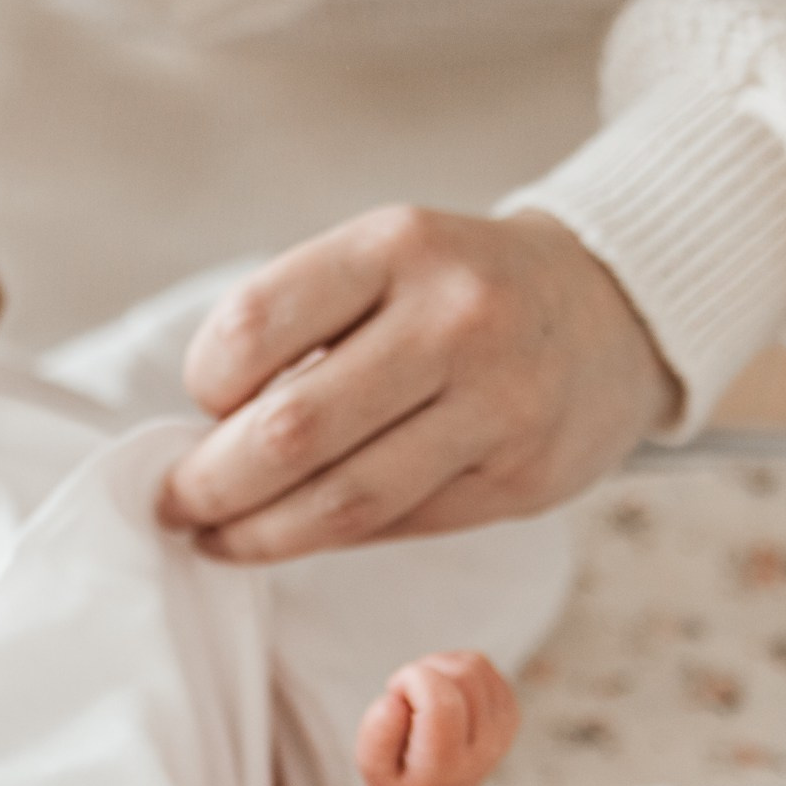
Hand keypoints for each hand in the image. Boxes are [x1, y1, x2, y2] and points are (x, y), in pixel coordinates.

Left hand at [159, 207, 677, 560]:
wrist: (612, 312)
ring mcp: (497, 405)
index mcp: (398, 246)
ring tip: (214, 537)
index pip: (255, 326)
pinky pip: (397, 526)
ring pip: (343, 500)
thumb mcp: (386, 259)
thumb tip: (202, 435)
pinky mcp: (520, 479)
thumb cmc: (460, 292)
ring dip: (257, 533)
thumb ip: (301, 326)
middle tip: (174, 503)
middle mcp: (454, 320)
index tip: (199, 407)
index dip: (205, 383)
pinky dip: (328, 539)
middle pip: (291, 431)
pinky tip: (292, 535)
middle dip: (211, 483)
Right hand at [355, 650, 520, 785]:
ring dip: (440, 665)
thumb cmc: (400, 778)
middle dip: (425, 670)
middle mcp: (484, 748)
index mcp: (447, 765)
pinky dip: (456, 667)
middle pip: (462, 677)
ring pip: (475, 665)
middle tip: (406, 693)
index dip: (412, 680)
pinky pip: (483, 666)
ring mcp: (503, 729)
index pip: (441, 704)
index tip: (395, 692)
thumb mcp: (373, 766)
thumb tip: (395, 698)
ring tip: (421, 690)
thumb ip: (377, 734)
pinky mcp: (509, 712)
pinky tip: (440, 689)